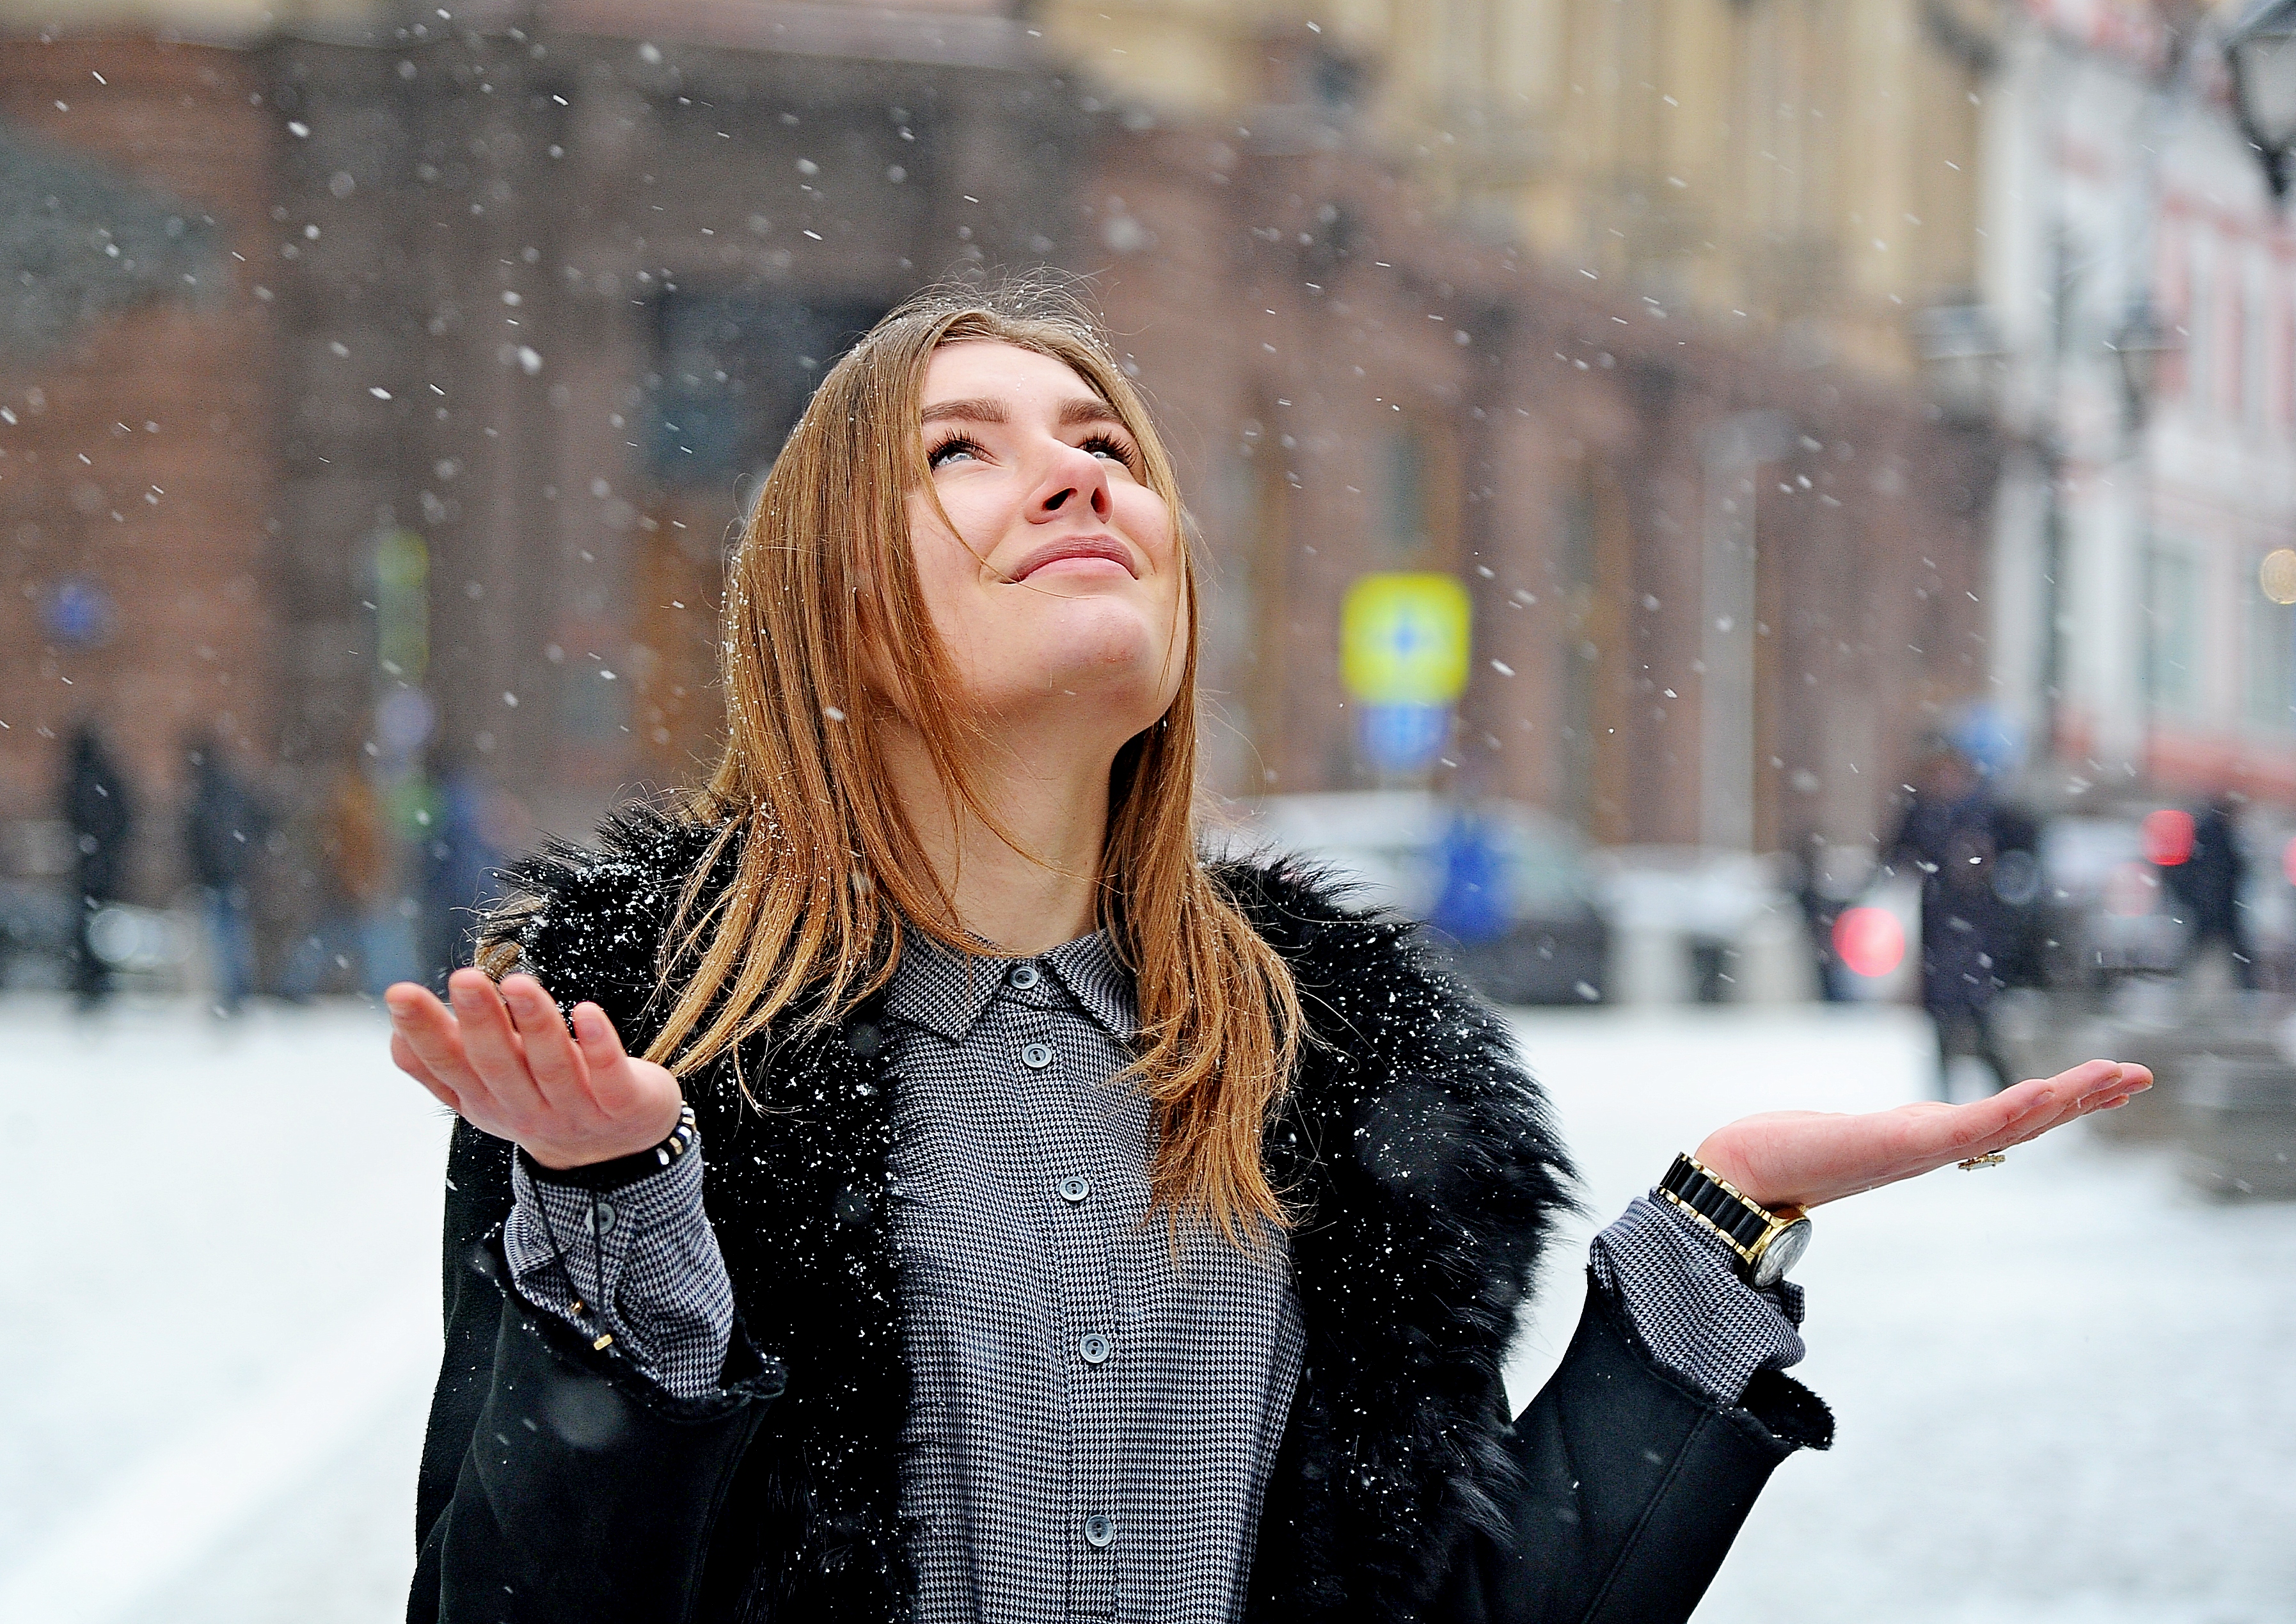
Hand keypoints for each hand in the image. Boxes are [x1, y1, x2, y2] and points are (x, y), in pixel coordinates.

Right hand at [385, 968, 684, 1169]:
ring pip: (553, 1067)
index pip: (447, 1066)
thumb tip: (394, 1035)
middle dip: (480, 1021)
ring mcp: (576, 1111)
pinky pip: (610, 1076)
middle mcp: (525, 1109)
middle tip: (464, 978)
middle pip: (498, 1065)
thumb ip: (444, 1066)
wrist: (616, 1151)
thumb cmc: (542, 1101)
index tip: (399, 994)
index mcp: (484, 1101)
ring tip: (519, 983)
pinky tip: (588, 1011)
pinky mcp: (624, 1105)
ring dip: (536, 1024)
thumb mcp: (487, 1091)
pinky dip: (599, 1045)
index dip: (423, 1033)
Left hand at [1692, 1058, 2151, 1209]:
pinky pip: (1970, 1124)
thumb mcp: (1859, 1134)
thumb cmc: (1790, 1154)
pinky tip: (2044, 1088)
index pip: (2011, 1117)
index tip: (2111, 1081)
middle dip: (2086, 1097)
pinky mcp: (1903, 1143)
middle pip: (2028, 1119)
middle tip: (2141, 1074)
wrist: (1746, 1177)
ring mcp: (1926, 1148)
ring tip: (2115, 1073)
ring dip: (2067, 1097)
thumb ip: (1891, 1134)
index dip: (2063, 1101)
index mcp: (1932, 1140)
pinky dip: (2011, 1107)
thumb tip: (1907, 1133)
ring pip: (2012, 1119)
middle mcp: (1938, 1147)